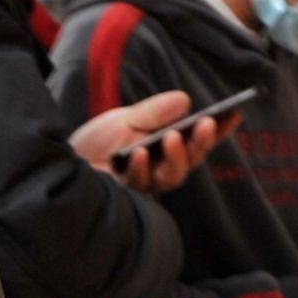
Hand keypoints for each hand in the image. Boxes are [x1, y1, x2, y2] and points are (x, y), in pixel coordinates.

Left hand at [73, 88, 220, 194]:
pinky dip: (140, 167)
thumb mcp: (125, 119)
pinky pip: (139, 184)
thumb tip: (185, 101)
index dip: (218, 129)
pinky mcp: (127, 196)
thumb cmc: (97, 143)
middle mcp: (161, 168)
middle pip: (191, 160)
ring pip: (172, 177)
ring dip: (176, 157)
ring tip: (173, 137)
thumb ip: (154, 112)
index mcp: (167, 147)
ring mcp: (146, 184)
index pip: (198, 139)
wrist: (62, 163)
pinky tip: (139, 152)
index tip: (235, 113)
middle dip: (201, 142)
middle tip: (206, 124)